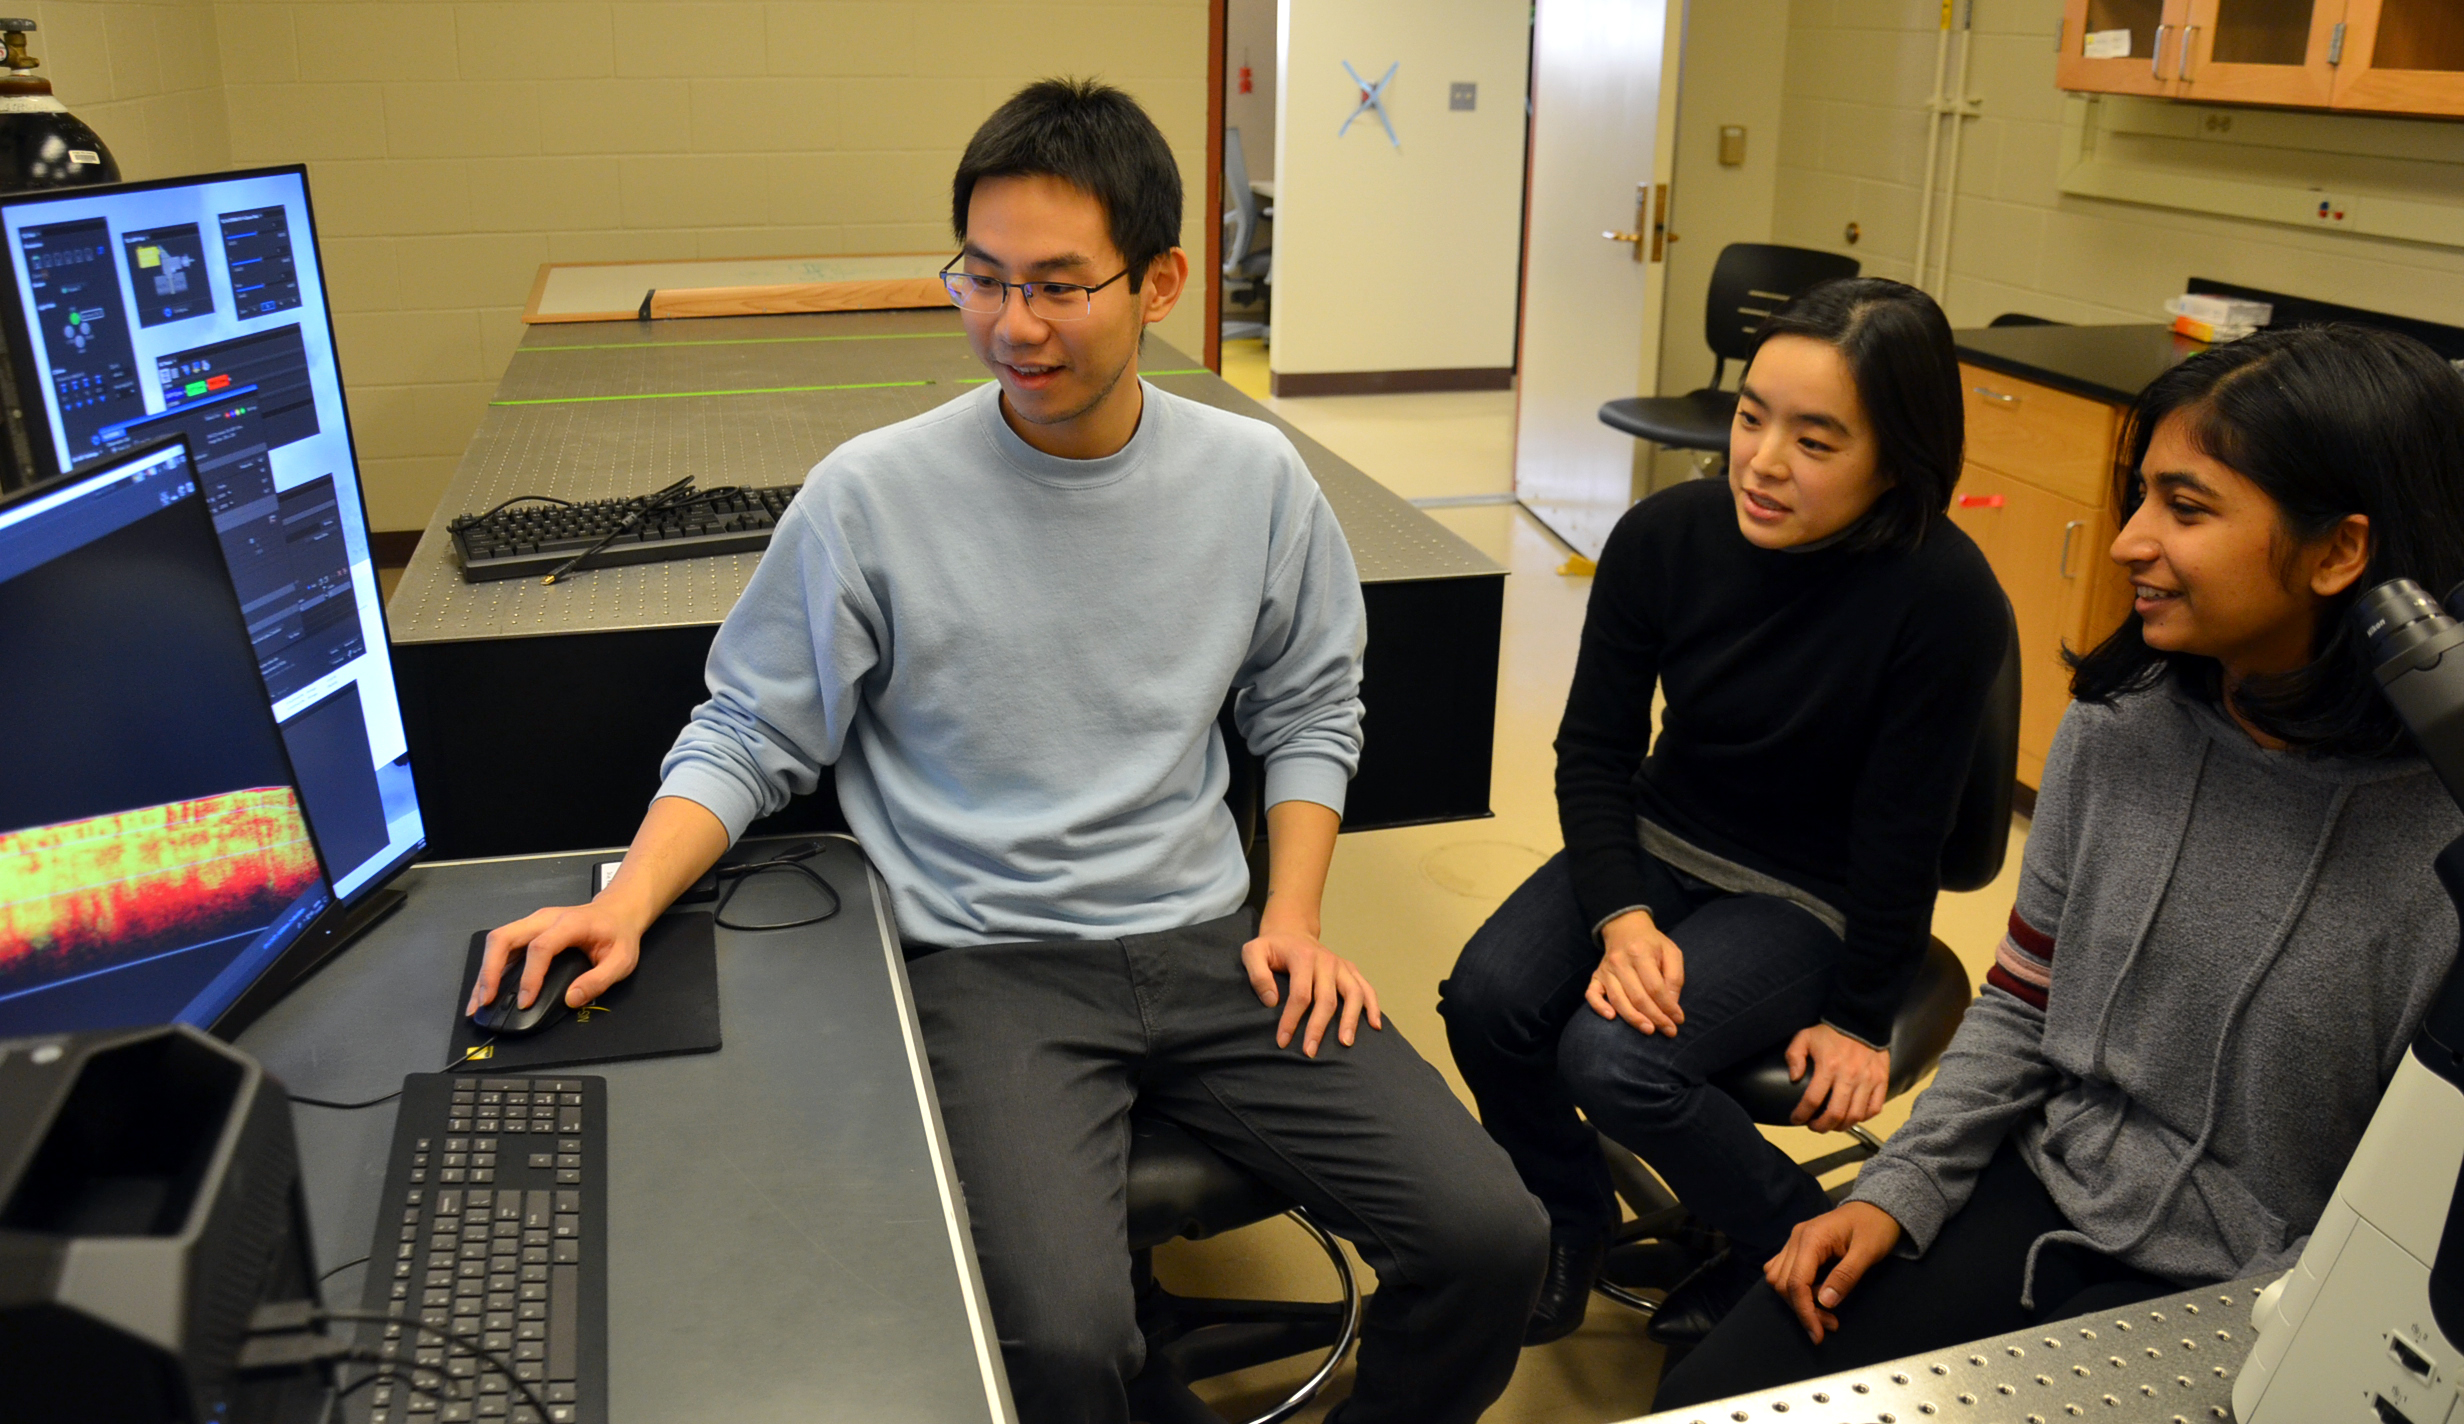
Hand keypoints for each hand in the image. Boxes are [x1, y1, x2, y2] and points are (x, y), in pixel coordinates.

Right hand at [466, 901, 646, 1018]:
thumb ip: (599, 980)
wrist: (617, 912)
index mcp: (569, 924)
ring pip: (498, 941)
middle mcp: (545, 920)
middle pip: (505, 937)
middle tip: (487, 1000)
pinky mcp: (528, 932)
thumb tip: (572, 999)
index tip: (525, 1001)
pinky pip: (502, 948)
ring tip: (478, 1001)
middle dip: (490, 970)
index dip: (530, 976)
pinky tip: (485, 990)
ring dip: (484, 971)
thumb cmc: (618, 933)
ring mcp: (533, 924)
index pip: (540, 947)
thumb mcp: (621, 960)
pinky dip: (490, 969)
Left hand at [1242, 921, 1383, 1056]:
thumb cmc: (1271, 948)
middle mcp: (1327, 961)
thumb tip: (1271, 1002)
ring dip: (1351, 1020)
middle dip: (1318, 1028)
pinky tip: (1375, 1026)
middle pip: (1327, 999)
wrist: (1291, 931)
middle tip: (1310, 1052)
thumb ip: (1257, 974)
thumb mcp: (1252, 952)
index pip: (1300, 994)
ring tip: (1345, 1043)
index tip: (1283, 1041)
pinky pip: (1367, 988)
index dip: (1291, 1020)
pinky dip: (1374, 1006)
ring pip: (1353, 994)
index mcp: (1303, 957)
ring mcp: (1341, 966)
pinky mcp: (1350, 970)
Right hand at [1585, 909, 1684, 1035]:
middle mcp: (1620, 962)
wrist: (1625, 928)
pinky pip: (1592, 994)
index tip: (1678, 1019)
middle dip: (1655, 1017)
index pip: (1655, 987)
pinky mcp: (1596, 976)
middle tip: (1669, 1031)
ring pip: (1618, 999)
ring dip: (1634, 1019)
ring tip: (1649, 1030)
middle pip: (1638, 997)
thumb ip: (1675, 976)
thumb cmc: (1652, 943)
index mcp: (1641, 953)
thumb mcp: (1671, 952)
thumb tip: (1672, 1003)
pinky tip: (1611, 1018)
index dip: (1668, 1006)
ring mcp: (1606, 970)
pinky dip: (1599, 1007)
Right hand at [1764, 1200, 1901, 1342]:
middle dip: (1804, 1310)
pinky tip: (1814, 1294)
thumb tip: (1825, 1302)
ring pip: (1778, 1278)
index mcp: (1811, 1238)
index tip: (1818, 1334)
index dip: (1805, 1312)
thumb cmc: (1876, 1227)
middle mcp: (1796, 1238)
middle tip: (1830, 1324)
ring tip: (1824, 1311)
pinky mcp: (1797, 1246)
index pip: (1796, 1282)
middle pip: (1783, 1284)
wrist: (1877, 1208)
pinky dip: (1793, 1288)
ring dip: (1797, 1300)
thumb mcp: (1868, 1252)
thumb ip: (1846, 1276)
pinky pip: (1782, 1270)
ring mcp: (1794, 1241)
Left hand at [1784, 1024, 1890, 1131]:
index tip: (1796, 1119)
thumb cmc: (1831, 1031)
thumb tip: (1793, 1078)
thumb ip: (1794, 1056)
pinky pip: (1875, 1108)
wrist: (1861, 1019)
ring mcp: (1868, 1080)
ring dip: (1841, 1126)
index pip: (1812, 1099)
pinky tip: (1853, 1117)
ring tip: (1832, 1125)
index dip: (1801, 1114)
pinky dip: (1863, 1118)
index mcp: (1828, 1066)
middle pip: (1835, 1113)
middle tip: (1814, 1126)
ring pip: (1855, 1115)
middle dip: (1821, 1126)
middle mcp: (1849, 1076)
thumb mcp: (1805, 1037)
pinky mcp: (1882, 1080)